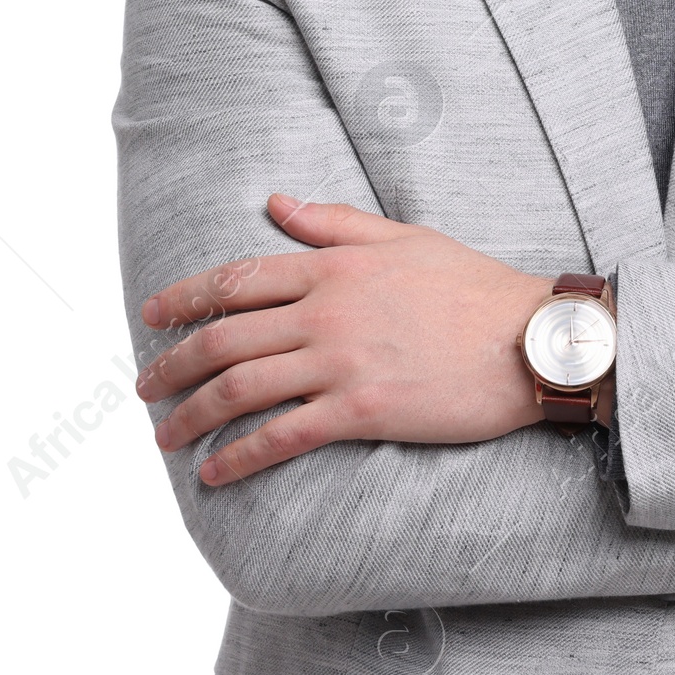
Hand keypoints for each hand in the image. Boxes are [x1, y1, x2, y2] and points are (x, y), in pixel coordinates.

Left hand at [135, 195, 556, 484]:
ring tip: (166, 434)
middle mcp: (326, 311)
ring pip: (240, 389)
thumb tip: (275, 202)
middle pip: (224, 337)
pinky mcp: (361, 410)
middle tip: (145, 386)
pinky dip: (238, 458)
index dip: (184, 298)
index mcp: (334, 266)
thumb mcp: (403, 237)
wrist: (529, 338)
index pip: (238, 278)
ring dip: (191, 415)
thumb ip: (333, 223)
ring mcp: (341, 362)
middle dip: (171, 364)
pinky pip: (280, 437)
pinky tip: (214, 472)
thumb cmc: (472, 286)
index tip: (151, 317)